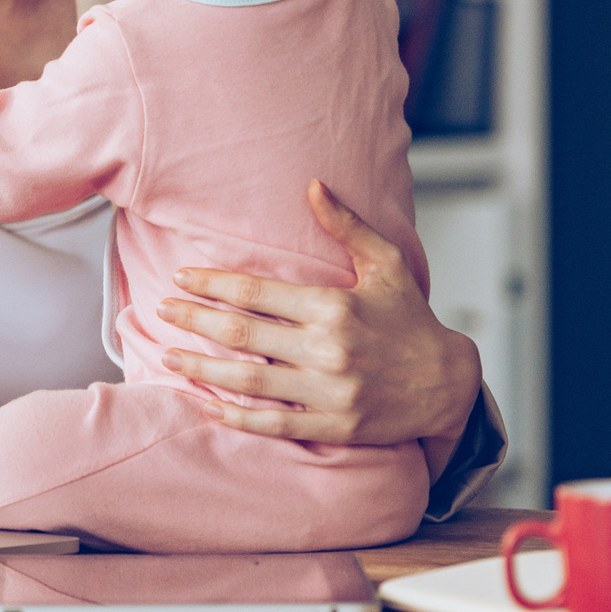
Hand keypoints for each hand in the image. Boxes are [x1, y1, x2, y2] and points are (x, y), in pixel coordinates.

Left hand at [156, 180, 481, 448]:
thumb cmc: (412, 319)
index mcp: (335, 307)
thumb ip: (346, 226)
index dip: (212, 284)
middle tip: (161, 310)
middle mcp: (328, 350)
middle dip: (195, 320)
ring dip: (203, 369)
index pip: (256, 293)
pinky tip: (208, 406)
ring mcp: (329, 393)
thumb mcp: (385, 263)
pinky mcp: (334, 427)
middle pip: (242, 335)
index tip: (181, 278)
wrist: (449, 383)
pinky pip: (274, 423)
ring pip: (248, 382)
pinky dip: (238, 417)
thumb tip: (312, 185)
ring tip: (169, 356)